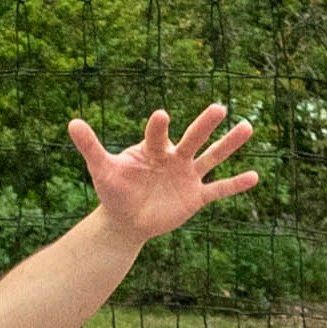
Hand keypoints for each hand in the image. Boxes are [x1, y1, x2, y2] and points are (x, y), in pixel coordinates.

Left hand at [71, 104, 259, 242]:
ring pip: (211, 158)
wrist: (125, 220)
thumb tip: (71, 122)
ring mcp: (187, 176)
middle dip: (204, 125)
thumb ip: (90, 146)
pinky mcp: (195, 197)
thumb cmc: (114, 190)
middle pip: (192, 138)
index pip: (157, 134)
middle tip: (218, 108)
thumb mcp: (101, 169)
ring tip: (247, 126)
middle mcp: (174, 158)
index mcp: (153, 149)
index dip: (158, 127)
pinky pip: (218, 190)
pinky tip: (255, 176)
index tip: (160, 116)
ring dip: (229, 145)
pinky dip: (234, 185)